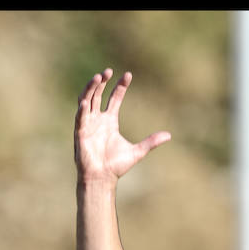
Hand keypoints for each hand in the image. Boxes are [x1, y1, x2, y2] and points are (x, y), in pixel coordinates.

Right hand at [74, 68, 170, 182]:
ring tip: (97, 78)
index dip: (120, 86)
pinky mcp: (80, 133)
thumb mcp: (138, 151)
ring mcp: (88, 124)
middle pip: (98, 95)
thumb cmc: (116, 165)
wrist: (102, 178)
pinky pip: (79, 118)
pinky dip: (81, 110)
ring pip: (86, 100)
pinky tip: (85, 102)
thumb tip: (169, 135)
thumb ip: (151, 142)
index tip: (128, 74)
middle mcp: (98, 119)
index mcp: (110, 121)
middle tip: (108, 71)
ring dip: (90, 89)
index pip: (114, 98)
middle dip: (102, 82)